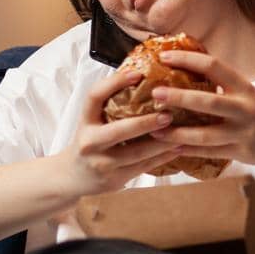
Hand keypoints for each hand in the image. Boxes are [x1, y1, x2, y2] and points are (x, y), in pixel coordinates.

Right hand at [55, 67, 187, 195]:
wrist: (72, 177)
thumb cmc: (90, 142)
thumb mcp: (92, 122)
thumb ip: (112, 106)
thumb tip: (145, 78)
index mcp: (85, 121)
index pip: (95, 96)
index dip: (115, 83)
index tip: (137, 74)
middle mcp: (90, 142)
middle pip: (120, 130)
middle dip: (146, 123)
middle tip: (168, 114)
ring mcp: (102, 163)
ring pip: (137, 153)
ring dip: (163, 143)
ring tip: (183, 132)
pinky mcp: (114, 179)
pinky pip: (143, 167)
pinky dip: (163, 157)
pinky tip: (178, 148)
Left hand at [147, 48, 254, 172]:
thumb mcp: (250, 93)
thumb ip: (225, 85)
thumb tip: (191, 68)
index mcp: (245, 88)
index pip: (214, 66)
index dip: (188, 59)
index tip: (164, 56)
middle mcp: (244, 109)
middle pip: (207, 102)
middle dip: (179, 97)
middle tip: (155, 93)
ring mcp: (242, 133)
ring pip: (205, 134)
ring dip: (177, 132)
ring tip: (155, 129)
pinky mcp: (239, 152)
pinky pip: (209, 153)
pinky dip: (188, 150)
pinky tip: (170, 148)